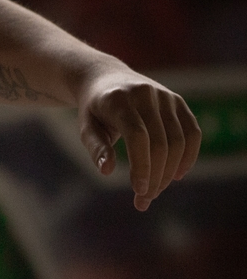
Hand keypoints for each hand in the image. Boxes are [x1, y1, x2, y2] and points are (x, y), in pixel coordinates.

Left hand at [77, 71, 199, 210]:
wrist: (105, 78)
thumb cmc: (94, 109)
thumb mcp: (86, 126)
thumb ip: (95, 147)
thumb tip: (107, 171)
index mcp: (118, 99)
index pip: (137, 136)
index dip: (142, 165)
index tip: (139, 190)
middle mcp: (145, 94)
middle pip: (160, 142)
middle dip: (155, 175)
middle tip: (144, 199)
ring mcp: (165, 96)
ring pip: (178, 141)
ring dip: (170, 171)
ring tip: (155, 191)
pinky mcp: (178, 102)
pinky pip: (192, 133)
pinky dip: (189, 156)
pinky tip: (177, 175)